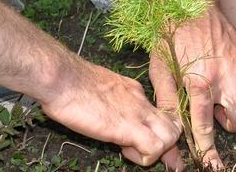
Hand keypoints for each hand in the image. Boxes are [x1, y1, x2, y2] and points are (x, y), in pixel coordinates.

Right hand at [39, 59, 182, 167]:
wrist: (63, 78)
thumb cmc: (70, 83)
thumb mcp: (99, 89)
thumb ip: (110, 100)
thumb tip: (108, 111)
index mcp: (133, 91)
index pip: (160, 113)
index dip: (158, 131)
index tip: (149, 144)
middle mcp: (141, 101)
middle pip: (173, 124)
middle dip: (165, 143)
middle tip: (140, 149)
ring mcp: (138, 113)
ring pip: (171, 136)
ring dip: (157, 151)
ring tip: (129, 149)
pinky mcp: (128, 127)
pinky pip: (154, 147)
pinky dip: (144, 157)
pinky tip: (124, 151)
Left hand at [155, 7, 235, 169]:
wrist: (191, 2)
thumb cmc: (171, 34)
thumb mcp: (160, 68)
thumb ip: (166, 100)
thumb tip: (168, 129)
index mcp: (198, 81)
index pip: (205, 125)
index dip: (208, 149)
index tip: (212, 164)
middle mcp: (223, 76)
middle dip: (234, 123)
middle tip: (220, 110)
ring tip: (231, 96)